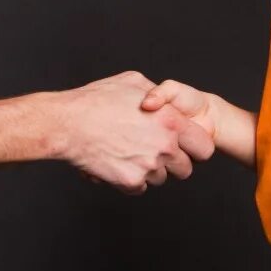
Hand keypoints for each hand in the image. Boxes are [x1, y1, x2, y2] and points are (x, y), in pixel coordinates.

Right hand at [60, 71, 214, 192]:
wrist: (66, 124)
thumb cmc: (95, 101)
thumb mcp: (131, 82)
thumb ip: (157, 93)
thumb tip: (163, 100)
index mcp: (170, 120)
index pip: (204, 147)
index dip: (195, 148)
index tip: (185, 147)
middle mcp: (164, 145)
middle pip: (185, 169)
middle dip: (172, 163)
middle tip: (152, 152)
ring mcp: (148, 165)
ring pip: (160, 179)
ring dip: (148, 170)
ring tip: (127, 153)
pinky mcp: (130, 181)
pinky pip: (139, 188)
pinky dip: (129, 179)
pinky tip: (116, 163)